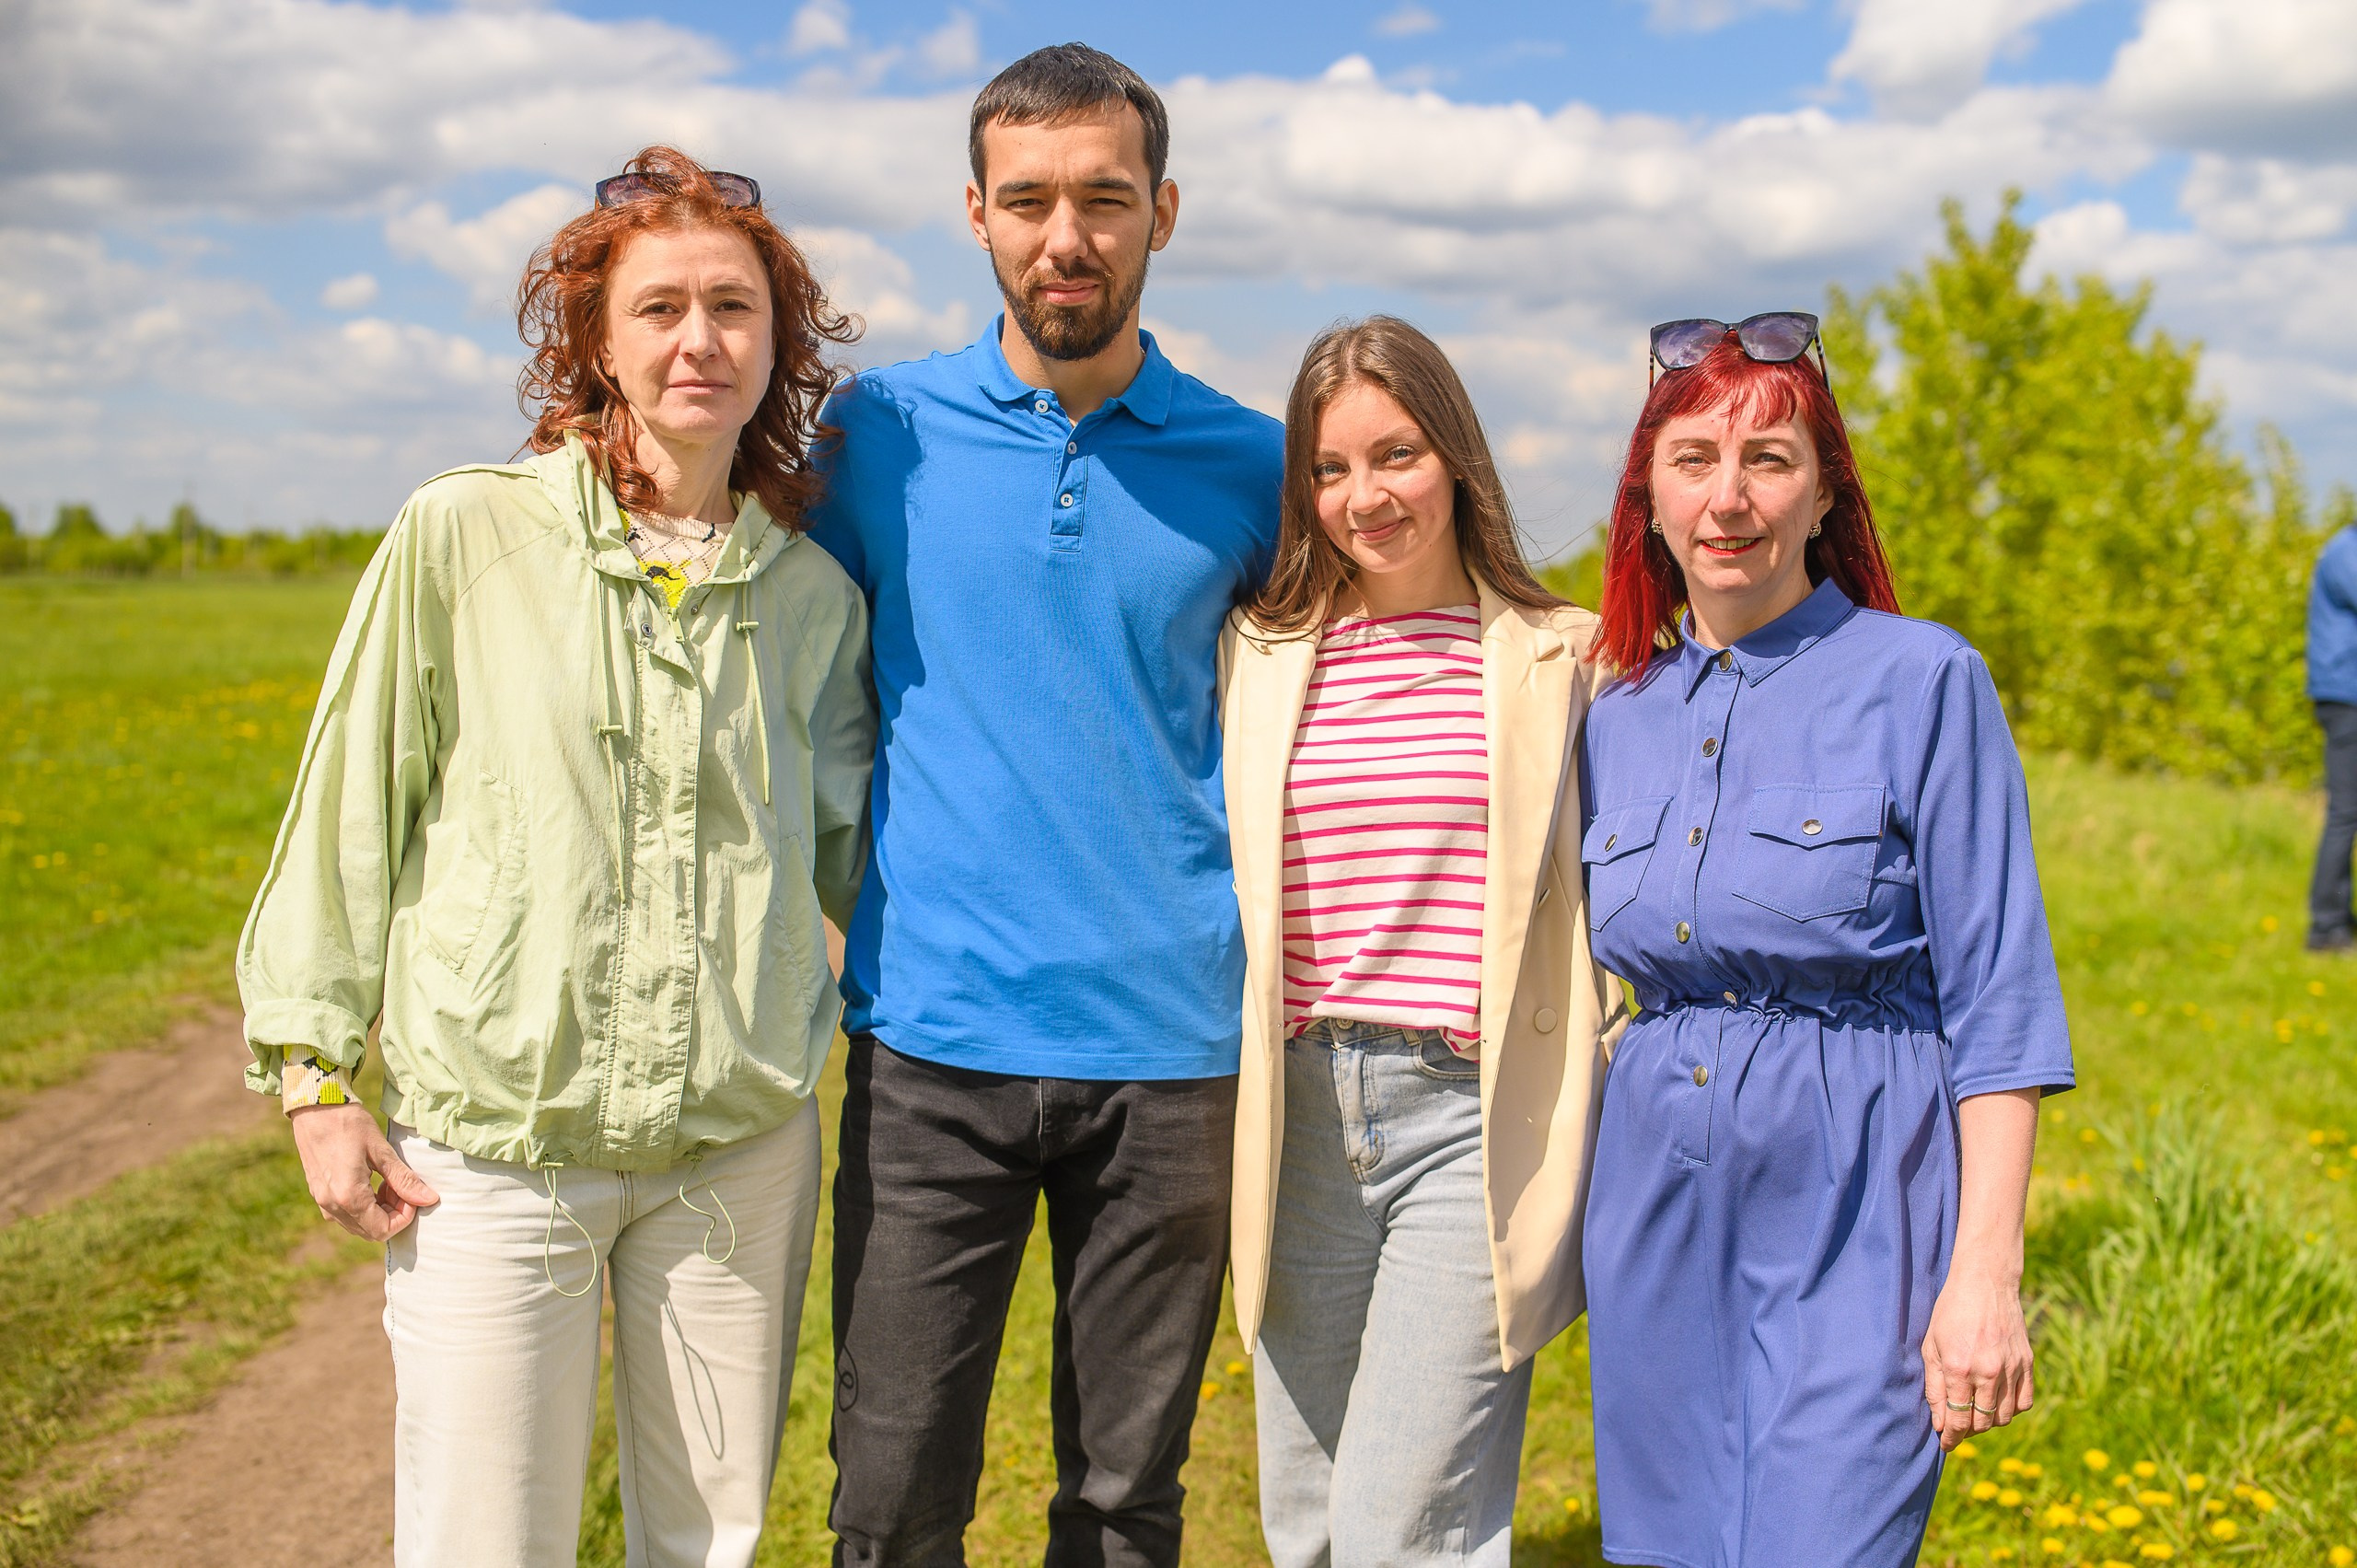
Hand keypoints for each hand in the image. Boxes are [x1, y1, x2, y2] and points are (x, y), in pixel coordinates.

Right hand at [288, 1101, 438, 1239]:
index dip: (404, 1217)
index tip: (411, 1193)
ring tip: (387, 1181)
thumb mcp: (381, 1150)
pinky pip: (345, 1214)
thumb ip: (404, 1179)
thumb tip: (429, 1199)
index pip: (383, 1230)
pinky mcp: (319, 1194)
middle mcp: (332, 1206)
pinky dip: (363, 1206)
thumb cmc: (349, 1124)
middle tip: (400, 1186)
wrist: (314, 1108)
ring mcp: (322, 1202)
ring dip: (378, 1211)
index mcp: (349, 1197)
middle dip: (393, 1214)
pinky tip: (371, 1181)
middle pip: (371, 1231)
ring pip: (358, 1225)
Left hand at [1922, 1260, 2034, 1449]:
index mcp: (1959, 1368)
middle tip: (1957, 1427)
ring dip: (1989, 1421)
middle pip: (1982, 1423)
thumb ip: (1934, 1388)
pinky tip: (1997, 1401)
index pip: (1958, 1419)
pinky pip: (2024, 1403)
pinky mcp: (2028, 1364)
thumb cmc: (1950, 1313)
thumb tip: (1939, 1422)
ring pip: (2004, 1417)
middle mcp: (1988, 1372)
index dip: (1950, 1437)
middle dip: (1967, 1431)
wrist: (1985, 1284)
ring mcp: (2012, 1369)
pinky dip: (2011, 1409)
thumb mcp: (1931, 1347)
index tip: (1945, 1444)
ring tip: (1975, 1412)